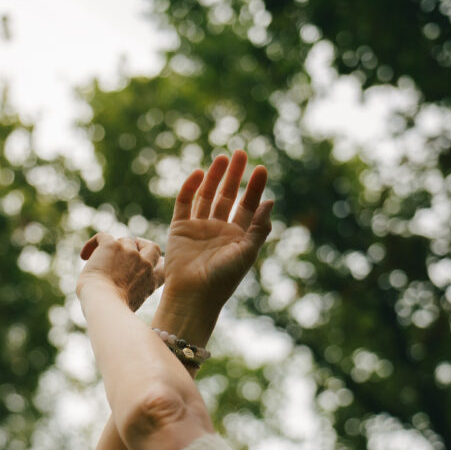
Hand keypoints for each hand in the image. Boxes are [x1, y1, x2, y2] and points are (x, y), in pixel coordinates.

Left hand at [77, 234, 163, 311]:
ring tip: (98, 262)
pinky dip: (92, 245)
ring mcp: (130, 253)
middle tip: (128, 248)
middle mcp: (144, 265)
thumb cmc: (112, 312)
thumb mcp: (132, 305)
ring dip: (113, 249)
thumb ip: (133, 293)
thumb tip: (120, 289)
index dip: (157, 262)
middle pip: (153, 247)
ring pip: (124, 241)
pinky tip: (84, 256)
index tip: (149, 263)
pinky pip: (102, 236)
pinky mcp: (112, 246)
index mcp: (151, 282)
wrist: (103, 304)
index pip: (163, 266)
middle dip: (142, 245)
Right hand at [164, 150, 272, 311]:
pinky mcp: (179, 228)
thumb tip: (270, 201)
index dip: (254, 188)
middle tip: (241, 153)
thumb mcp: (247, 253)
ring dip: (215, 177)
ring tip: (223, 158)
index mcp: (238, 237)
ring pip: (207, 196)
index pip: (248, 206)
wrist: (193, 296)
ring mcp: (198, 228)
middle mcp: (219, 229)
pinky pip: (185, 203)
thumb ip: (259, 227)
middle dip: (235, 176)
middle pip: (228, 196)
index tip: (261, 169)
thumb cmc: (223, 279)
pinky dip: (190, 188)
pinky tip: (199, 173)